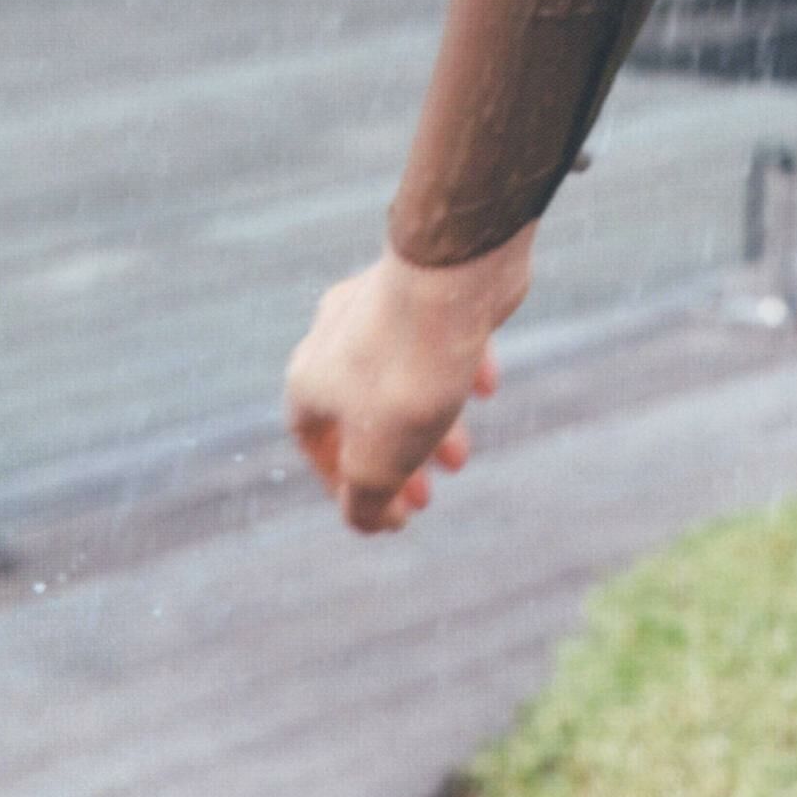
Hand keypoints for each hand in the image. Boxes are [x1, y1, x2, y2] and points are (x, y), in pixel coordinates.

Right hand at [284, 227, 535, 534]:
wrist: (454, 274)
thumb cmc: (408, 373)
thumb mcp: (379, 463)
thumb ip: (366, 502)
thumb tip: (368, 523)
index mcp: (309, 379)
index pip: (313, 441)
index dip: (342, 484)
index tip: (380, 511)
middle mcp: (335, 336)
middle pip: (361, 412)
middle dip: (395, 460)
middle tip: (426, 496)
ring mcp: (382, 303)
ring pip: (402, 377)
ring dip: (429, 423)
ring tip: (461, 458)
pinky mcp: (430, 284)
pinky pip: (439, 337)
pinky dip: (458, 369)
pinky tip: (487, 386)